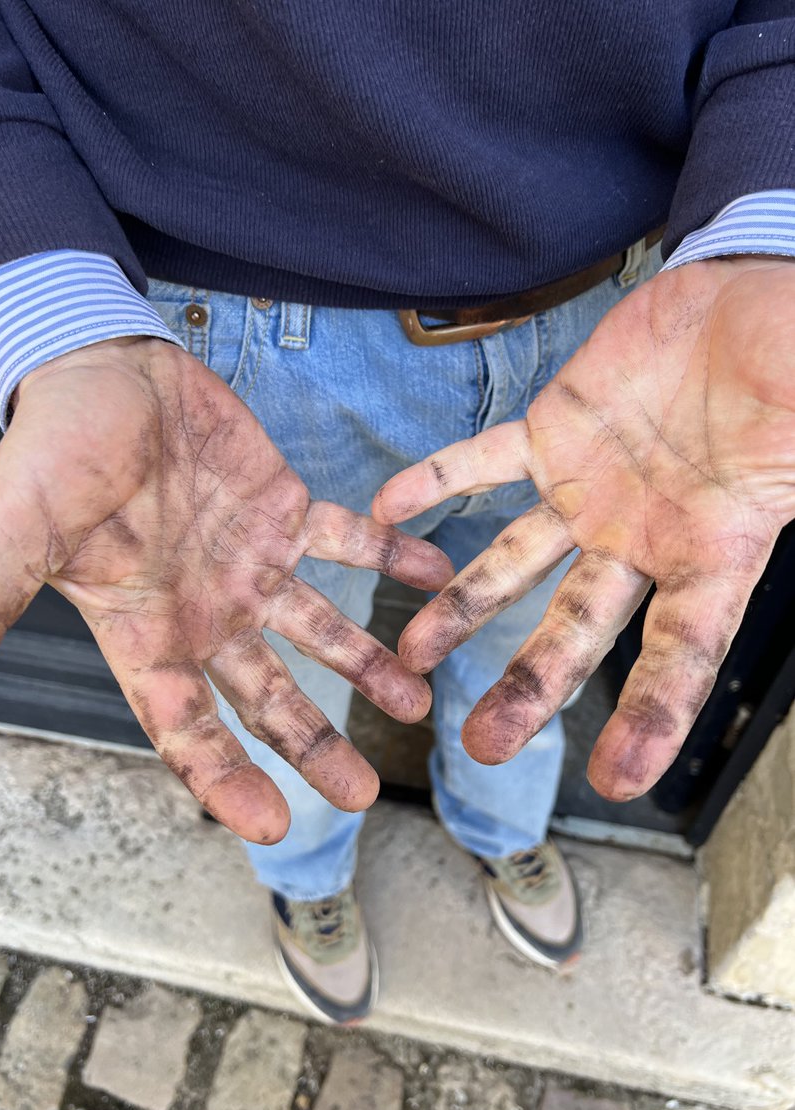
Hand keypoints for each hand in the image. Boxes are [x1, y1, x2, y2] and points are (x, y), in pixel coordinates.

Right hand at [0, 337, 452, 841]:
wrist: (97, 366)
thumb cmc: (51, 448)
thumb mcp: (11, 530)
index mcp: (144, 633)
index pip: (185, 728)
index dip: (224, 780)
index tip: (275, 825)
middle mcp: (203, 614)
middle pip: (264, 699)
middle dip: (311, 745)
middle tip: (362, 795)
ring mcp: (249, 566)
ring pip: (316, 632)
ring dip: (365, 664)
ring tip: (416, 699)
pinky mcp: (284, 511)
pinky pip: (347, 542)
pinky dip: (390, 556)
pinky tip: (432, 573)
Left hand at [374, 258, 794, 799]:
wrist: (739, 300)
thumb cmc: (788, 360)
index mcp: (711, 552)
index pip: (682, 651)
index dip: (652, 715)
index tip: (618, 779)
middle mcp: (640, 537)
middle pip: (577, 627)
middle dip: (531, 685)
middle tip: (482, 745)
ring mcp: (588, 492)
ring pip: (514, 561)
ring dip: (462, 606)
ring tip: (412, 653)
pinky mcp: (551, 436)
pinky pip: (481, 463)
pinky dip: (434, 482)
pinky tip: (384, 510)